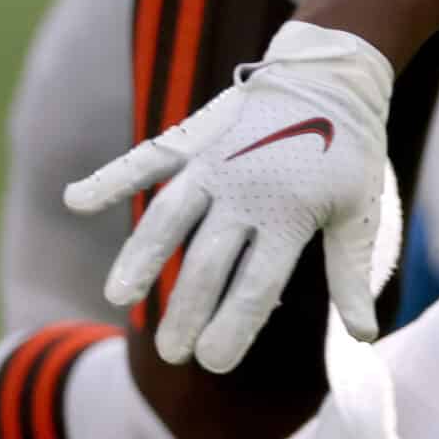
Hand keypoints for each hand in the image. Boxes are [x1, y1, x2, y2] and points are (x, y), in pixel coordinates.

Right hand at [65, 21, 398, 369]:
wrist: (332, 75)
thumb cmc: (348, 150)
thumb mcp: (360, 210)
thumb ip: (350, 274)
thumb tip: (364, 337)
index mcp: (291, 214)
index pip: (257, 285)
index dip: (233, 327)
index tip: (212, 363)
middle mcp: (247, 190)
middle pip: (209, 262)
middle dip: (187, 312)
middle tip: (171, 353)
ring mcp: (216, 162)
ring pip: (169, 216)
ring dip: (142, 257)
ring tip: (119, 297)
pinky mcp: (194, 138)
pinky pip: (147, 159)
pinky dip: (110, 176)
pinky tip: (74, 200)